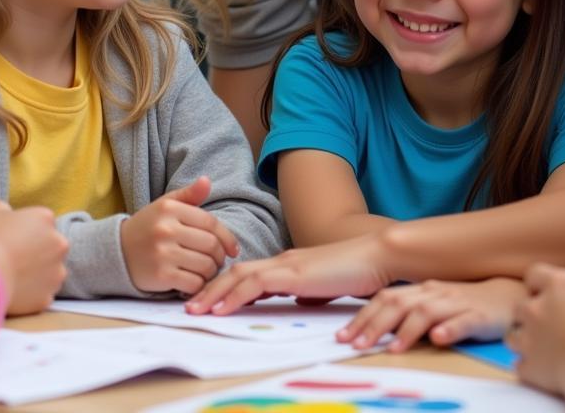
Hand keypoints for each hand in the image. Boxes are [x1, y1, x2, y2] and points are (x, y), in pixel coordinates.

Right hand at [0, 201, 67, 314]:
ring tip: (14, 275)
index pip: (41, 221)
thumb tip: (8, 214)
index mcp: (46, 218)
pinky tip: (15, 291)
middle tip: (14, 258)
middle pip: (50, 246)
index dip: (25, 230)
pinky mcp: (48, 296)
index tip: (12, 238)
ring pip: (50, 271)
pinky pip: (41, 293)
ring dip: (37, 272)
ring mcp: (56, 271)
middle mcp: (59, 243)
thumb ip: (6, 209)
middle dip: (37, 250)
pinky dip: (31, 293)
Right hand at [119, 177, 238, 293]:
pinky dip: (199, 285)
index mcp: (170, 208)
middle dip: (220, 257)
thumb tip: (207, 181)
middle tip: (218, 261)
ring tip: (206, 271)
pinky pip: (193, 283)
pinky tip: (194, 281)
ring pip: (205, 266)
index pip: (211, 223)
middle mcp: (166, 228)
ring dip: (211, 272)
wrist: (117, 251)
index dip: (227, 238)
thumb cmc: (147, 227)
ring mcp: (163, 252)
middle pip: (211, 245)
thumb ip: (188, 195)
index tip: (232, 249)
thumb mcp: (165, 206)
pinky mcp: (160, 275)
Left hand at [185, 232, 391, 315]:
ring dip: (215, 293)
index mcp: (288, 265)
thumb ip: (308, 292)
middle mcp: (283, 261)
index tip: (207, 300)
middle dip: (210, 289)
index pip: (248, 275)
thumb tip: (297, 303)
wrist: (376, 256)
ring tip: (195, 309)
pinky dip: (235, 296)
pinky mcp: (295, 274)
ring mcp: (287, 265)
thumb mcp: (325, 286)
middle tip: (189, 306)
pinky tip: (222, 309)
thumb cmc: (356, 272)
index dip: (225, 287)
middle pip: (236, 273)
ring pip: (240, 276)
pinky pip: (256, 285)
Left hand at [337, 278, 527, 351]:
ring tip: (393, 349)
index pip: (384, 299)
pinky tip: (439, 338)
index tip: (342, 337)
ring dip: (408, 330)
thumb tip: (374, 330)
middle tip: (356, 346)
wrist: (508, 296)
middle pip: (398, 304)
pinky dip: (450, 329)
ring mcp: (456, 302)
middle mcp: (433, 292)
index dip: (362, 317)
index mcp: (420, 290)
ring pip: (426, 312)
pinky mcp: (480, 316)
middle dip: (375, 325)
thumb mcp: (432, 306)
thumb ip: (407, 314)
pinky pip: (463, 321)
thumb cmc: (465, 304)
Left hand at [509, 264, 564, 407]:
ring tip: (544, 348)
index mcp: (558, 287)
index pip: (535, 274)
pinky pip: (521, 367)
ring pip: (513, 336)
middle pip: (520, 306)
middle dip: (530, 315)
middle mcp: (536, 308)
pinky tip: (544, 372)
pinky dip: (530, 369)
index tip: (548, 290)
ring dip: (525, 341)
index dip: (539, 282)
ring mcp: (529, 338)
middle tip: (550, 325)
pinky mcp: (530, 365)